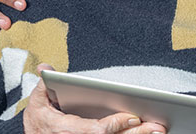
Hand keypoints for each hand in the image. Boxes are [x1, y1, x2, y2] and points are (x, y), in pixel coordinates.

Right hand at [24, 65, 166, 133]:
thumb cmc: (39, 124)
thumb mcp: (37, 104)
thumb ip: (44, 86)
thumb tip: (46, 69)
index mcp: (67, 130)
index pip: (96, 130)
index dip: (115, 124)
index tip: (133, 117)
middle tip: (158, 127)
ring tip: (158, 130)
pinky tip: (147, 133)